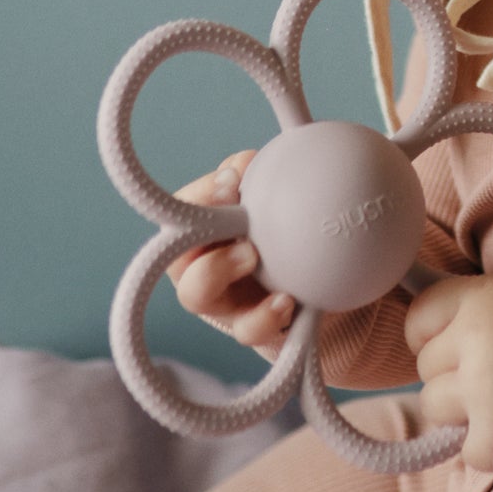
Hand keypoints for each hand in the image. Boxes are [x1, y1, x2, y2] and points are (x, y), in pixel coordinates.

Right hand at [166, 150, 297, 353]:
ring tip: (252, 256)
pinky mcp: (250, 329)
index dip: (204, 193)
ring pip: (196, 294)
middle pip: (173, 249)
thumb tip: (252, 160)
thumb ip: (260, 183)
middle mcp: (198, 265)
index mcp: (203, 230)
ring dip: (217, 271)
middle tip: (236, 223)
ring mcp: (221, 302)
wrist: (319, 294)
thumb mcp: (275, 208)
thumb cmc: (285, 240)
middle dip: (194, 223)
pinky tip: (288, 303)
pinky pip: (248, 331)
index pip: (185, 206)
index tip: (234, 178)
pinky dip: (263, 319)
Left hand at [404, 273, 492, 472]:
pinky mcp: (489, 441)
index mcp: (480, 301)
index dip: (433, 334)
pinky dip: (488, 446)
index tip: (455, 344)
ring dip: (463, 411)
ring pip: (434, 407)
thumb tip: (436, 327)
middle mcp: (470, 344)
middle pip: (426, 367)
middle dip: (453, 374)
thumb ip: (481, 310)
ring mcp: (476, 395)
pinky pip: (464, 448)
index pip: (419, 317)